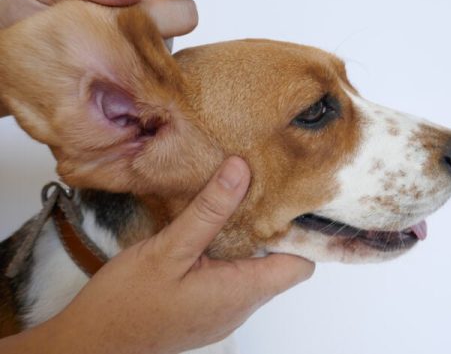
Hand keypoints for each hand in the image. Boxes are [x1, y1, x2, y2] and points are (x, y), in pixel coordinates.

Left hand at [0, 0, 219, 117]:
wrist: (11, 67)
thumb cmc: (30, 19)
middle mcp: (151, 21)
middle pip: (186, 12)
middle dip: (173, 10)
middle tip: (150, 14)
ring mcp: (151, 58)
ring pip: (176, 52)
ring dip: (153, 47)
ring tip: (119, 52)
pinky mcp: (147, 91)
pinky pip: (163, 86)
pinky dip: (151, 82)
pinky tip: (132, 81)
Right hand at [0, 157, 314, 353]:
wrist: (91, 343)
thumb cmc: (126, 303)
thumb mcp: (169, 249)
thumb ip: (208, 211)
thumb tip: (240, 171)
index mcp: (240, 291)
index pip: (300, 265)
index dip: (301, 233)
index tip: (290, 200)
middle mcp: (240, 305)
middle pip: (278, 265)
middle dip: (272, 228)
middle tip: (259, 190)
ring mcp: (224, 310)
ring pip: (254, 269)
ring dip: (248, 239)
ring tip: (235, 203)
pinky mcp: (207, 309)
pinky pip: (232, 278)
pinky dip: (229, 253)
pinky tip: (209, 231)